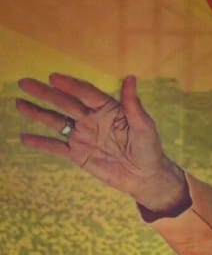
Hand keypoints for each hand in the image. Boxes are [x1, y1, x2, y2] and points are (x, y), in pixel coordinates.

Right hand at [16, 74, 188, 211]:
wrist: (145, 177)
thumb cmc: (149, 148)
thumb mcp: (144, 126)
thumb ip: (133, 105)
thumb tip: (130, 77)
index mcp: (108, 108)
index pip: (86, 93)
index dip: (71, 85)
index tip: (54, 77)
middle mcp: (92, 118)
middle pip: (65, 103)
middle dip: (45, 93)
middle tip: (25, 82)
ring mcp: (83, 135)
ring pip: (56, 121)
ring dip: (37, 113)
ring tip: (19, 103)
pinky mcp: (77, 154)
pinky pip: (55, 147)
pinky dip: (40, 143)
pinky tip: (24, 137)